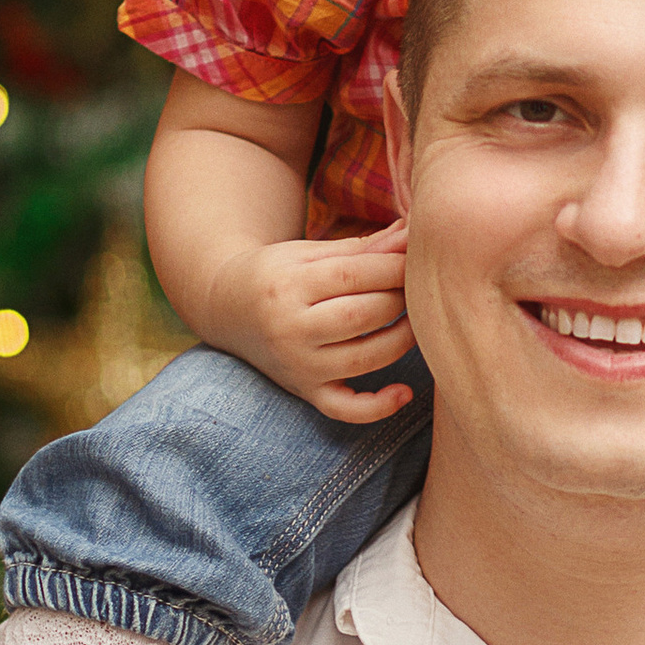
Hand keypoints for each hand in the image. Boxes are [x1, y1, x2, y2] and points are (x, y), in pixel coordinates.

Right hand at [206, 219, 415, 422]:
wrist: (228, 309)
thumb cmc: (277, 273)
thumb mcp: (309, 253)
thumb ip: (361, 249)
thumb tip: (411, 234)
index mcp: (287, 286)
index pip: (353, 275)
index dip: (394, 266)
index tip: (416, 258)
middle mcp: (289, 330)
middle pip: (362, 316)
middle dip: (400, 299)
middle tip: (415, 287)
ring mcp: (297, 366)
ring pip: (364, 359)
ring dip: (402, 340)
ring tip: (415, 320)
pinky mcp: (306, 391)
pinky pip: (344, 410)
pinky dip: (377, 407)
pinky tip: (404, 393)